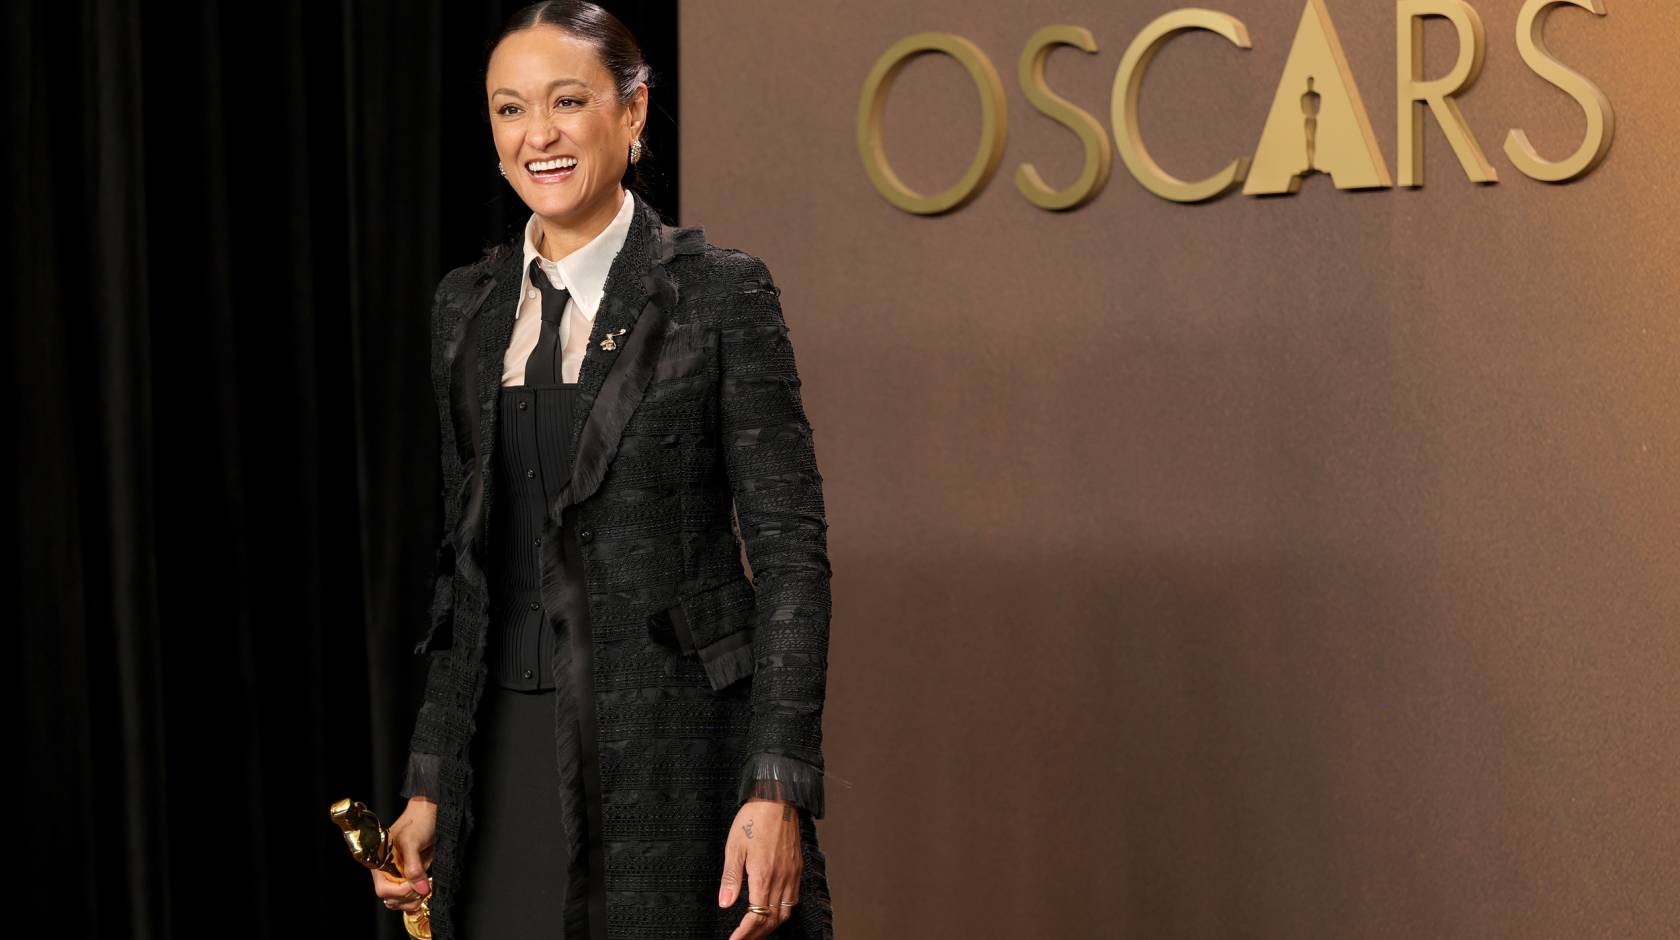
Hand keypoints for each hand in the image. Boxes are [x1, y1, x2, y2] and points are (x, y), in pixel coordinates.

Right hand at [371, 797, 436, 912]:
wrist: (429, 813)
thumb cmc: (416, 822)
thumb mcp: (413, 843)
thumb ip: (414, 867)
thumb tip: (422, 889)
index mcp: (379, 863)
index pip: (383, 890)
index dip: (400, 891)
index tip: (416, 884)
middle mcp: (386, 872)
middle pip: (391, 899)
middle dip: (408, 898)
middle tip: (425, 888)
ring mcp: (398, 875)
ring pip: (400, 901)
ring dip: (413, 900)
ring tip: (426, 889)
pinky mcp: (409, 877)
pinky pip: (409, 896)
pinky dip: (417, 898)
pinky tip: (425, 891)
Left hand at [719, 798, 802, 938]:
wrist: (777, 799)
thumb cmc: (754, 819)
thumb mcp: (734, 848)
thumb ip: (731, 878)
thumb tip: (725, 903)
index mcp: (763, 875)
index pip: (756, 916)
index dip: (744, 934)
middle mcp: (781, 878)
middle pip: (772, 919)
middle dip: (757, 934)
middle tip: (742, 939)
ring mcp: (792, 874)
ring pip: (785, 912)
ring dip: (770, 926)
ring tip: (756, 931)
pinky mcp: (797, 868)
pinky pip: (793, 899)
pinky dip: (783, 911)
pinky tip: (773, 910)